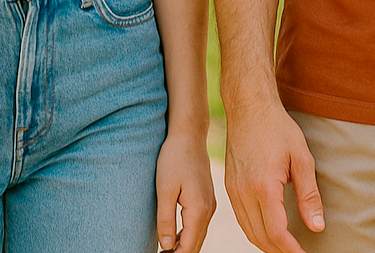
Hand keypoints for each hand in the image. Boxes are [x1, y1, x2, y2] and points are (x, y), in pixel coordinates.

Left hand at [155, 129, 215, 251]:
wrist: (189, 135)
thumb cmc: (174, 158)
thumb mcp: (164, 189)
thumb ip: (166, 219)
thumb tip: (166, 247)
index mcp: (198, 210)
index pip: (188, 247)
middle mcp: (208, 210)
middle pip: (195, 245)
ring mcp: (210, 205)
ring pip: (198, 236)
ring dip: (183, 247)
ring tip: (164, 252)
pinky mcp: (207, 199)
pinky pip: (199, 225)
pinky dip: (188, 235)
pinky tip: (173, 237)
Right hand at [225, 101, 323, 252]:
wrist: (248, 107)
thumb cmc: (277, 128)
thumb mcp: (302, 158)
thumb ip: (309, 195)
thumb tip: (317, 226)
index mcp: (263, 187)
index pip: (277, 232)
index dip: (291, 249)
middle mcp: (243, 192)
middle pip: (260, 236)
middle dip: (279, 251)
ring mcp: (233, 190)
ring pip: (248, 230)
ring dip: (266, 243)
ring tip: (286, 247)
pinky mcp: (229, 186)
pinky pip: (241, 218)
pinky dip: (255, 231)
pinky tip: (268, 230)